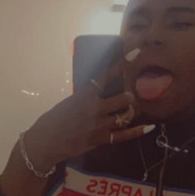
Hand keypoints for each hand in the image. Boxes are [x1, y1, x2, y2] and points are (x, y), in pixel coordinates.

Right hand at [22, 56, 151, 169]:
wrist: (45, 142)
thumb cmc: (52, 121)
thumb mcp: (68, 103)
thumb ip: (84, 99)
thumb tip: (95, 97)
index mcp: (85, 95)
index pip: (107, 76)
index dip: (122, 64)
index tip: (135, 53)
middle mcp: (96, 108)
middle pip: (123, 99)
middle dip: (128, 97)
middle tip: (129, 97)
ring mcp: (100, 125)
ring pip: (125, 116)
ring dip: (129, 112)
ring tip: (130, 110)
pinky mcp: (100, 140)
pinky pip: (123, 135)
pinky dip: (137, 131)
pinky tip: (148, 127)